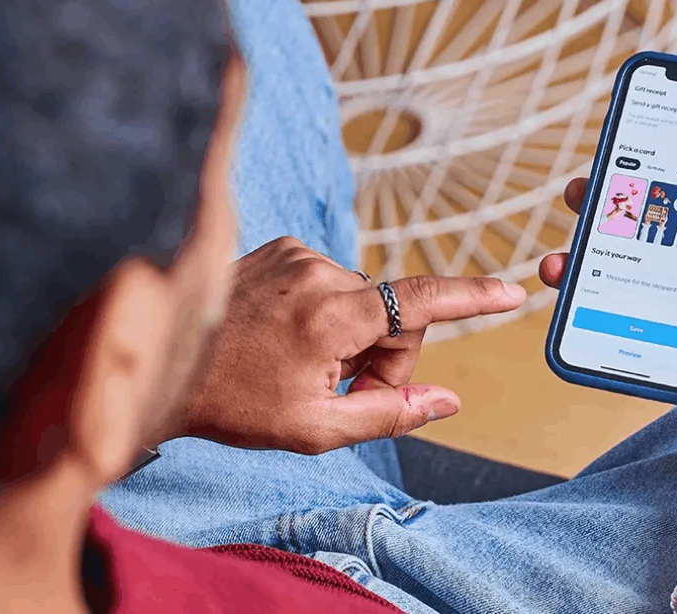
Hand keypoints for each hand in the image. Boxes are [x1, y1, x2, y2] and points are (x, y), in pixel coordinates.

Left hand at [181, 237, 525, 453]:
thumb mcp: (316, 429)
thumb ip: (389, 413)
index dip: (473, 298)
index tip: (514, 291)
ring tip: (306, 367)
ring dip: (353, 337)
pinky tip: (290, 339)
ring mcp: (297, 254)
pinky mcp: (282, 247)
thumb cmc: (234, 404)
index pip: (421, 300)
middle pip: (394, 315)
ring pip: (365, 300)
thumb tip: (448, 401)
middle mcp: (318, 272)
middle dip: (383, 357)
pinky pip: (333, 282)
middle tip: (343, 394)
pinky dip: (328, 313)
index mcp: (330, 315)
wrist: (162, 362)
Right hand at [539, 179, 676, 466]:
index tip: (634, 163)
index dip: (671, 180)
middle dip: (616, 209)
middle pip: (658, 229)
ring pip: (633, 265)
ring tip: (560, 256)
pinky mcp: (664, 336)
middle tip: (580, 196)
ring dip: (591, 253)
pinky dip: (592, 295)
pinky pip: (624, 304)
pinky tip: (568, 288)